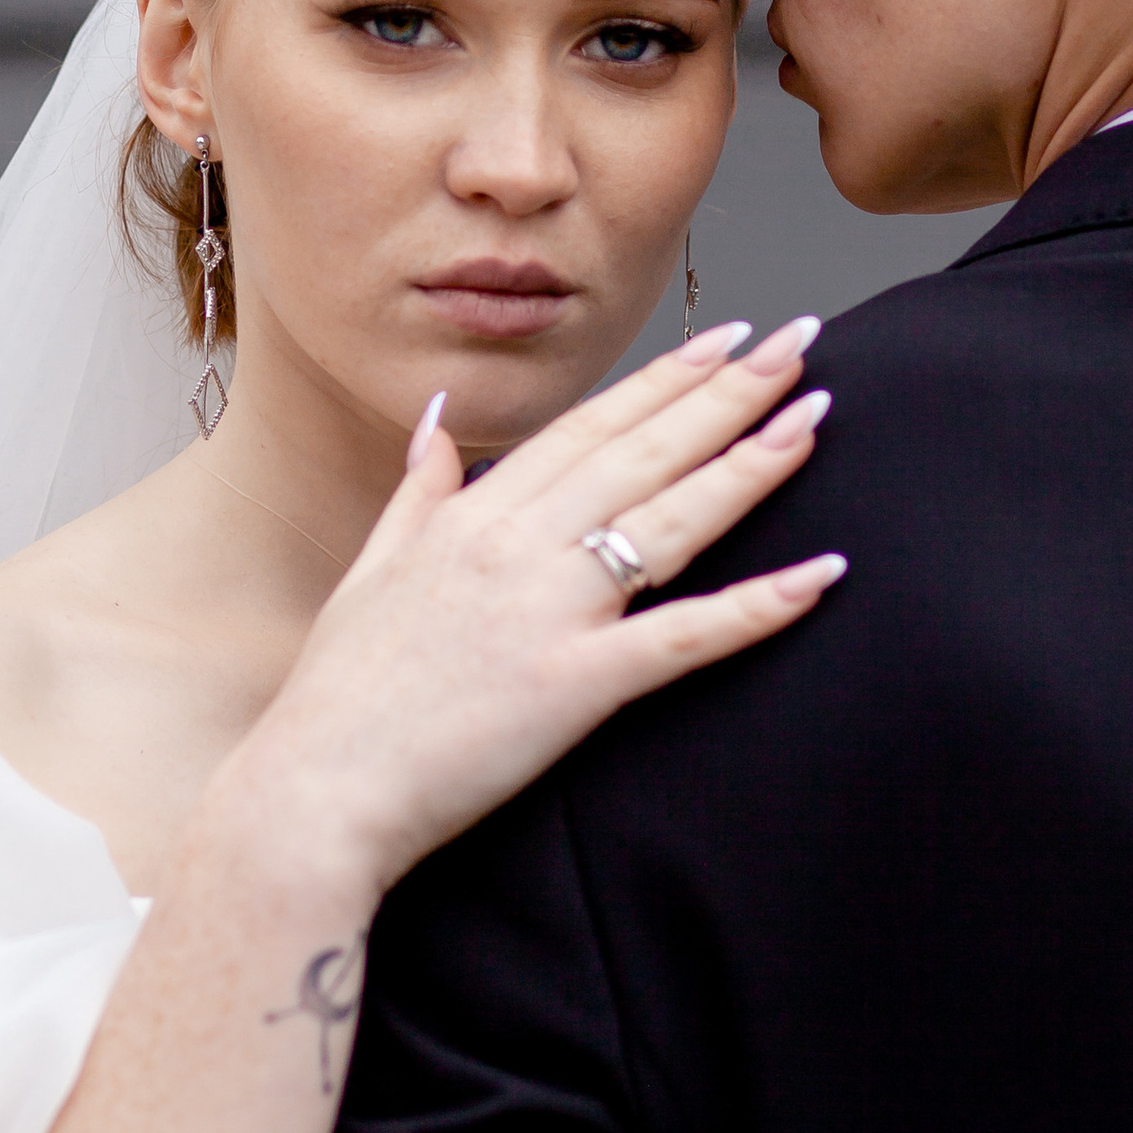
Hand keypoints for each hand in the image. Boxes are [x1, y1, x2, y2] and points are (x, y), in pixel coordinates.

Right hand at [215, 319, 842, 898]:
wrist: (311, 795)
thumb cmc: (338, 698)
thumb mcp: (370, 570)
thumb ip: (417, 491)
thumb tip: (437, 420)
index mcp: (473, 518)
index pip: (589, 427)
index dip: (663, 379)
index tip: (724, 338)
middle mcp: (517, 547)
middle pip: (643, 452)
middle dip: (729, 392)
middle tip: (801, 342)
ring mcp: (547, 612)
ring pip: (671, 520)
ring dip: (751, 464)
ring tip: (816, 415)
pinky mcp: (572, 686)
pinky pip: (682, 637)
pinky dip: (757, 607)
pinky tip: (820, 576)